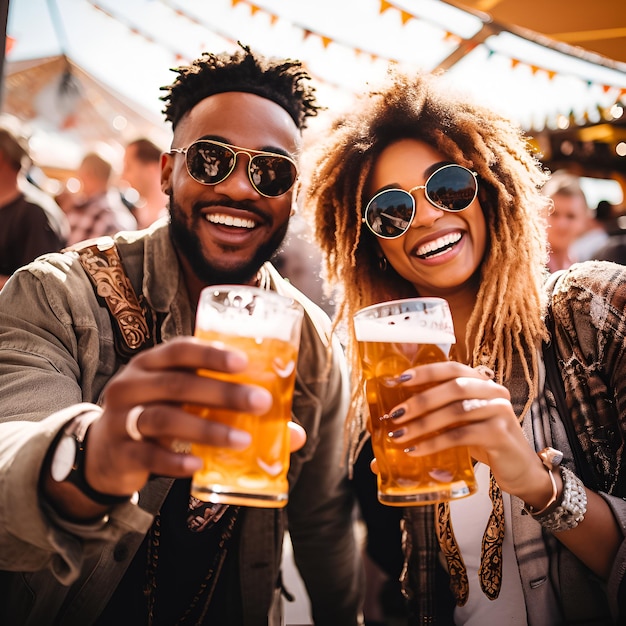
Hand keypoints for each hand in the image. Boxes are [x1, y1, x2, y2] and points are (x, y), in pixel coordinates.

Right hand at [82, 336, 302, 497]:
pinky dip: (176, 461)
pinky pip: (148, 455)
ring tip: (243, 440)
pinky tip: (200, 465)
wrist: (103, 452)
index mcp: (152, 364)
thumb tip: (293, 433)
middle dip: (223, 393)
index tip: (244, 362)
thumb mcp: (185, 404)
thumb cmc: (158, 417)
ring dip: (207, 429)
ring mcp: (121, 418)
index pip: (180, 349)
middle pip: (178, 383)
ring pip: (164, 418)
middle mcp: (133, 384)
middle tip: (260, 403)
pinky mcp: (119, 451)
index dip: (211, 353)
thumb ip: (229, 409)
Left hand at [376, 361, 546, 500]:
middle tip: (394, 415)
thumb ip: (437, 418)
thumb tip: (395, 424)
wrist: (520, 470)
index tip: (399, 380)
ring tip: (399, 436)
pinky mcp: (501, 434)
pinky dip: (435, 442)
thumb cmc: (486, 443)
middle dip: (419, 400)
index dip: (425, 371)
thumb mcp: (461, 425)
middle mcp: (493, 391)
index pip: (452, 368)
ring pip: (456, 411)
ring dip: (423, 424)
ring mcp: (500, 411)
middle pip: (453, 387)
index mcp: (481, 382)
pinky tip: (416, 450)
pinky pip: (462, 435)